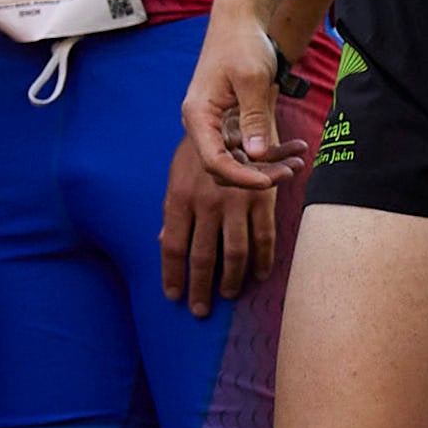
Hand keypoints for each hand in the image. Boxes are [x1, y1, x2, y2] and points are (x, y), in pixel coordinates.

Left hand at [160, 134, 276, 315]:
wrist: (235, 117)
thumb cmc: (201, 149)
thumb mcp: (177, 175)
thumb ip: (173, 210)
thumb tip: (164, 240)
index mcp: (179, 197)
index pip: (172, 246)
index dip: (172, 275)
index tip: (174, 296)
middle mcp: (206, 203)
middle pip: (203, 256)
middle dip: (200, 287)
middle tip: (200, 309)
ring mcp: (236, 203)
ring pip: (235, 253)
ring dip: (231, 280)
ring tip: (228, 295)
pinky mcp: (262, 200)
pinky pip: (264, 238)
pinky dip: (262, 260)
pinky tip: (259, 275)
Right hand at [180, 10, 301, 192]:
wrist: (241, 23)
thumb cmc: (242, 44)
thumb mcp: (252, 79)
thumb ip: (254, 118)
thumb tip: (257, 156)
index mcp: (199, 116)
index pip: (214, 161)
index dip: (241, 176)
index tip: (269, 181)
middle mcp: (204, 125)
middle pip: (227, 166)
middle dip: (259, 173)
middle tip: (291, 172)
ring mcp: (218, 125)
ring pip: (241, 159)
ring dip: (270, 164)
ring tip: (299, 162)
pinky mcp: (234, 122)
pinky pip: (252, 146)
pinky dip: (273, 149)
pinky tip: (298, 148)